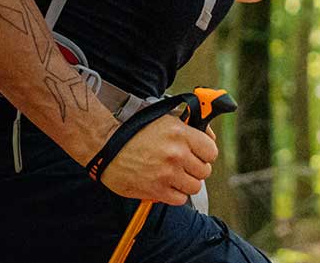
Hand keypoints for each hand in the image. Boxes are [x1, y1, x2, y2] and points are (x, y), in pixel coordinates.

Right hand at [100, 114, 217, 204]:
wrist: (108, 145)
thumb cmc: (135, 130)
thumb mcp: (165, 119)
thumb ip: (190, 127)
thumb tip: (209, 135)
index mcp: (180, 133)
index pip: (211, 151)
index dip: (206, 153)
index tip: (200, 153)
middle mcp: (176, 154)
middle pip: (204, 171)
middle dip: (196, 168)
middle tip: (185, 164)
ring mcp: (167, 173)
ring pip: (195, 186)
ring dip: (187, 182)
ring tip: (175, 175)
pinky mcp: (157, 190)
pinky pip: (180, 199)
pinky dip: (175, 194)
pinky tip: (166, 184)